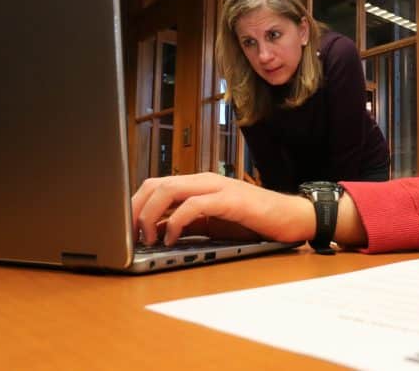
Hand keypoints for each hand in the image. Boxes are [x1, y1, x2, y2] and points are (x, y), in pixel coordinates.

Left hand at [131, 172, 314, 245]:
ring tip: (148, 237)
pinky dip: (176, 222)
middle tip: (130, 233)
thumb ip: (189, 222)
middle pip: (156, 184)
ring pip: (170, 189)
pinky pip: (194, 205)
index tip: (126, 227)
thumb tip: (158, 232)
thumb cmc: (255, 221)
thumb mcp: (214, 223)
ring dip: (152, 214)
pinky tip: (172, 238)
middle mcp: (205, 180)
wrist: (292, 217)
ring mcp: (217, 187)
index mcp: (199, 184)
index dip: (135, 203)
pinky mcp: (230, 200)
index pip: (156, 184)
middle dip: (135, 208)